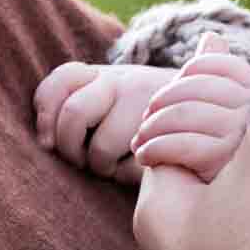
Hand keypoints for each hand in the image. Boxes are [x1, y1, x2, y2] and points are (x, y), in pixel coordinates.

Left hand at [34, 62, 178, 183]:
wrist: (204, 111)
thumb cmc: (136, 119)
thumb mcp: (104, 104)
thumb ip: (69, 110)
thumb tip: (45, 141)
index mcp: (103, 74)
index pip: (61, 81)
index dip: (45, 113)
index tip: (48, 141)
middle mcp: (125, 81)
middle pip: (74, 113)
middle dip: (69, 148)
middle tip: (82, 159)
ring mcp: (149, 104)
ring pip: (101, 147)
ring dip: (100, 166)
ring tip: (113, 164)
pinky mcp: (168, 134)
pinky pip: (131, 165)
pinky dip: (127, 174)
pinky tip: (137, 166)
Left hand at [131, 34, 249, 181]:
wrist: (201, 211)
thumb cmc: (200, 152)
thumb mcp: (203, 108)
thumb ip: (209, 73)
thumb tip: (212, 38)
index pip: (226, 65)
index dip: (193, 72)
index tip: (167, 94)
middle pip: (199, 88)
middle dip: (163, 103)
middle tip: (144, 121)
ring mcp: (240, 140)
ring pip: (189, 113)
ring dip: (154, 128)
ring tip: (140, 142)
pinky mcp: (223, 165)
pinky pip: (187, 145)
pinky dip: (158, 148)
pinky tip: (146, 157)